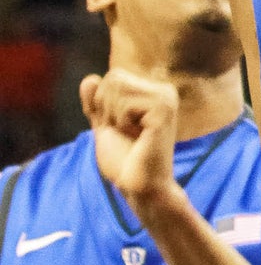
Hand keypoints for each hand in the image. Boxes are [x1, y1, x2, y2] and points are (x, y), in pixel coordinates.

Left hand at [81, 68, 181, 221]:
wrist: (139, 187)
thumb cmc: (124, 160)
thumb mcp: (104, 127)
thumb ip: (96, 104)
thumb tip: (89, 79)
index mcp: (153, 91)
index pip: (113, 76)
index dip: (104, 104)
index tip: (120, 128)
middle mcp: (164, 90)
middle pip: (114, 78)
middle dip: (107, 108)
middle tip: (124, 132)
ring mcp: (166, 98)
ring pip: (118, 88)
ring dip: (115, 117)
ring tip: (132, 135)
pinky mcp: (164, 111)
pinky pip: (126, 105)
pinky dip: (122, 123)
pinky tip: (139, 137)